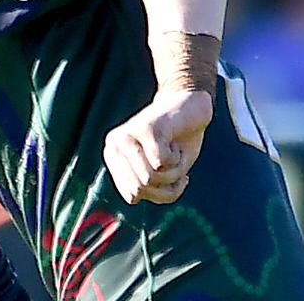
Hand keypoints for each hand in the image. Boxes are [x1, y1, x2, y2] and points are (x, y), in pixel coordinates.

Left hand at [102, 89, 211, 203]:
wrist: (191, 106)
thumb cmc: (176, 143)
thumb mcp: (163, 175)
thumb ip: (148, 190)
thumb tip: (136, 192)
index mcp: (112, 156)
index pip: (132, 196)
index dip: (157, 192)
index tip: (165, 171)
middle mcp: (114, 144)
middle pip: (140, 189)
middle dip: (166, 184)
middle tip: (173, 161)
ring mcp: (127, 134)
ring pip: (151, 177)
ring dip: (174, 171)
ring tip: (174, 150)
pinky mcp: (145, 128)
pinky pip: (162, 163)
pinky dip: (177, 158)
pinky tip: (175, 140)